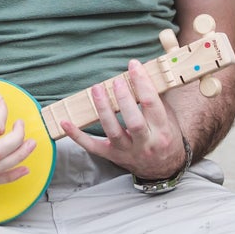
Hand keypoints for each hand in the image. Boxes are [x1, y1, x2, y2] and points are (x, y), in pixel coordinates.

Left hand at [59, 61, 187, 180]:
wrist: (163, 168)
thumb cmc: (166, 137)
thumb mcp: (169, 118)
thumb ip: (157, 97)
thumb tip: (144, 70)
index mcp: (163, 131)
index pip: (152, 104)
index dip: (143, 83)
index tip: (134, 65)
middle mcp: (146, 143)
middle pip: (134, 122)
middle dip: (124, 99)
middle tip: (116, 80)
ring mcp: (127, 152)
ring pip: (113, 132)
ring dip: (103, 110)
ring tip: (97, 89)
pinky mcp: (112, 156)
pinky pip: (92, 147)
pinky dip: (77, 135)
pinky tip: (65, 122)